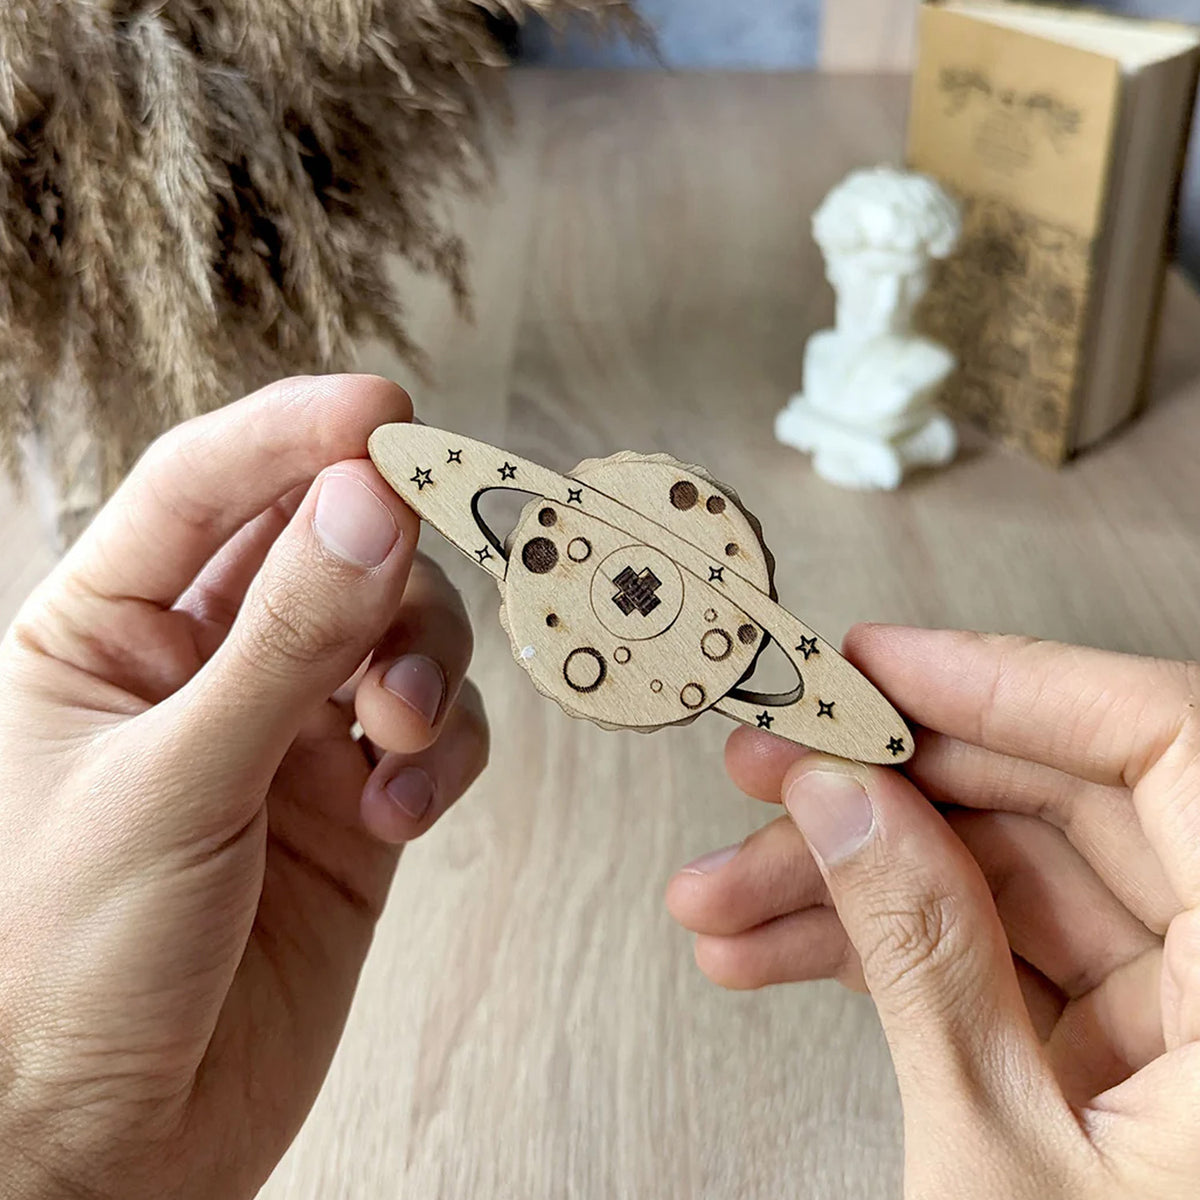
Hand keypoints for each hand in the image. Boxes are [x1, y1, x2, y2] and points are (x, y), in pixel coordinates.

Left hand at [0, 376, 488, 1199]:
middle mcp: (206, 666)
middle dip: (386, 564)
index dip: (294, 435)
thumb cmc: (68, 965)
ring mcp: (289, 731)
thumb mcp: (171, 783)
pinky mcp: (355, 799)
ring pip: (398, 632)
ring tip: (400, 736)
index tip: (386, 410)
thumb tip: (369, 503)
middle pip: (327, 546)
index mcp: (108, 632)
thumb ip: (284, 641)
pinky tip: (406, 809)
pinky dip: (446, 752)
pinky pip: (435, 731)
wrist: (111, 1143)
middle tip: (411, 600)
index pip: (203, 486)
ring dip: (425, 665)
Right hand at [668, 625, 1199, 1197]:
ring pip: (1015, 892)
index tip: (872, 664)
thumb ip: (923, 960)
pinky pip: (1010, 969)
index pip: (1168, 742)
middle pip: (1064, 810)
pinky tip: (780, 958)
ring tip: (724, 897)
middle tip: (763, 774)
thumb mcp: (1003, 1168)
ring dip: (858, 887)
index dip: (1007, 681)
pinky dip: (896, 962)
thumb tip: (843, 806)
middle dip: (888, 792)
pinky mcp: (1152, 1071)